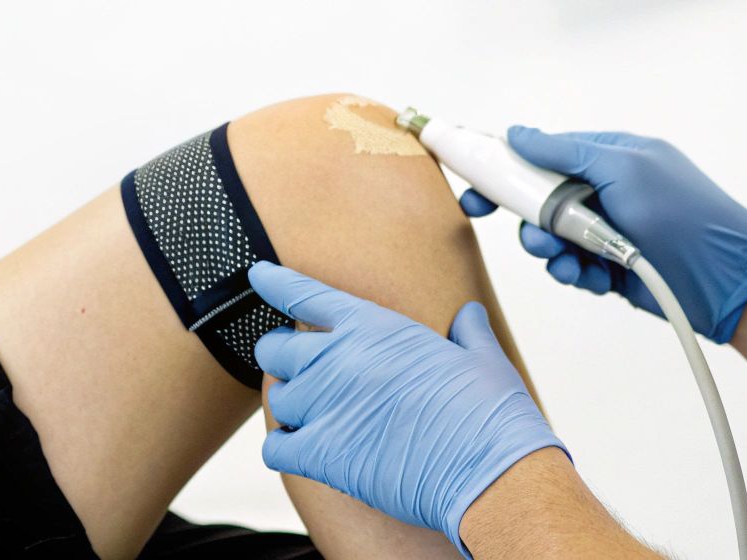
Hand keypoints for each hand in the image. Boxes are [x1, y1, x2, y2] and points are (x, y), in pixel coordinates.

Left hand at [248, 260, 566, 557]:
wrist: (489, 471)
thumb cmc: (490, 415)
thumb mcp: (482, 357)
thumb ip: (467, 331)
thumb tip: (469, 315)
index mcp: (375, 327)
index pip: (306, 294)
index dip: (276, 283)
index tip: (257, 276)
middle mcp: (341, 358)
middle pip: (276, 348)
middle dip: (282, 357)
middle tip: (304, 372)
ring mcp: (328, 406)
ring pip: (276, 398)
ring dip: (291, 407)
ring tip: (314, 416)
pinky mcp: (323, 454)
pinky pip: (274, 448)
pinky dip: (283, 449)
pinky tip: (301, 450)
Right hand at [459, 126, 746, 342]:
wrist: (728, 282)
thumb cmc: (685, 215)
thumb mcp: (623, 169)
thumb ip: (565, 152)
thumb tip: (519, 134)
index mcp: (612, 157)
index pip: (544, 155)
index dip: (504, 168)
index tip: (471, 182)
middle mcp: (608, 191)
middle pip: (541, 199)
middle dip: (526, 216)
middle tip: (503, 225)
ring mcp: (610, 231)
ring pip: (554, 239)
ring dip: (551, 251)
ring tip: (567, 261)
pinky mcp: (613, 268)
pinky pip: (575, 268)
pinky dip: (577, 274)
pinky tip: (594, 278)